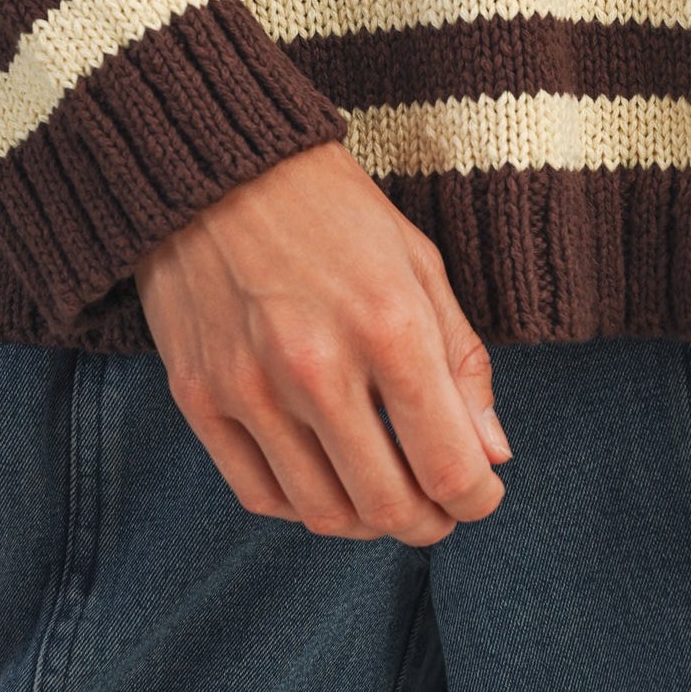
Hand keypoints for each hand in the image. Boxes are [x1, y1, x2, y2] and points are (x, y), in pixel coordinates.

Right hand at [131, 140, 511, 547]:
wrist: (214, 167)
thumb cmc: (331, 211)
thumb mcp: (419, 266)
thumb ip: (462, 364)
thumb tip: (491, 455)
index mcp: (389, 328)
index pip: (449, 467)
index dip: (477, 500)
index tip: (480, 494)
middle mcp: (317, 368)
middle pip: (388, 506)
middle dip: (428, 523)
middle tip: (438, 511)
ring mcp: (250, 389)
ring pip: (324, 514)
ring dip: (368, 524)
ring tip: (384, 499)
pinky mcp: (199, 398)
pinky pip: (258, 494)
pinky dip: (302, 508)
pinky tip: (324, 483)